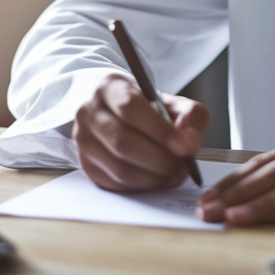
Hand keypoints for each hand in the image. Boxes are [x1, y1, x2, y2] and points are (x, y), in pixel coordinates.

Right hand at [72, 75, 209, 191]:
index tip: (184, 147)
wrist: (117, 113)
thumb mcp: (173, 102)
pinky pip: (116, 183)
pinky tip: (158, 179)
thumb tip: (189, 143)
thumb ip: (190, 117)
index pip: (131, 109)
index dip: (159, 130)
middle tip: (183, 165)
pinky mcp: (88, 166)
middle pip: (123, 142)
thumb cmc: (148, 109)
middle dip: (160, 160)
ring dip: (154, 177)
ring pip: (119, 168)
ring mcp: (84, 141)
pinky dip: (143, 186)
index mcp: (110, 88)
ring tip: (175, 173)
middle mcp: (89, 113)